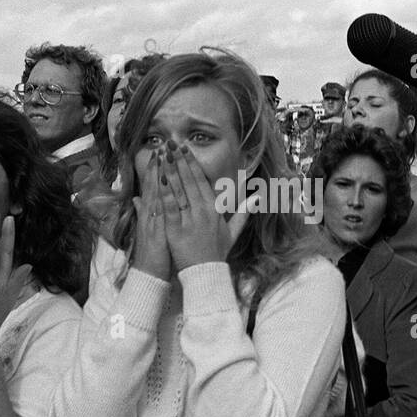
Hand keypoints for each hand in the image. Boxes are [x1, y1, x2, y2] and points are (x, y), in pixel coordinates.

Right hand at [131, 149, 171, 280]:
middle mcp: (150, 214)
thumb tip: (137, 199)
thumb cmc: (153, 254)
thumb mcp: (148, 230)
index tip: (161, 153)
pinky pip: (158, 209)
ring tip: (159, 157)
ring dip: (156, 175)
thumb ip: (143, 212)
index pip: (154, 187)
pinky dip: (159, 196)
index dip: (156, 170)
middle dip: (157, 166)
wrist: (149, 274)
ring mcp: (152, 221)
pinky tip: (162, 183)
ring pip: (154, 194)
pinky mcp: (156, 229)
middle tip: (161, 147)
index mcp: (150, 213)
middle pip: (153, 186)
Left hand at [159, 141, 240, 272]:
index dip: (192, 164)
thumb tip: (257, 198)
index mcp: (214, 210)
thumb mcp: (232, 232)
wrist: (205, 273)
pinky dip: (164, 190)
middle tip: (171, 143)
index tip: (185, 149)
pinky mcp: (176, 228)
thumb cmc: (216, 253)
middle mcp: (202, 211)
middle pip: (189, 180)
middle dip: (179, 160)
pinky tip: (159, 177)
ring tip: (162, 154)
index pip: (201, 181)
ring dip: (170, 169)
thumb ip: (243, 213)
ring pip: (178, 189)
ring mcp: (189, 219)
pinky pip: (169, 205)